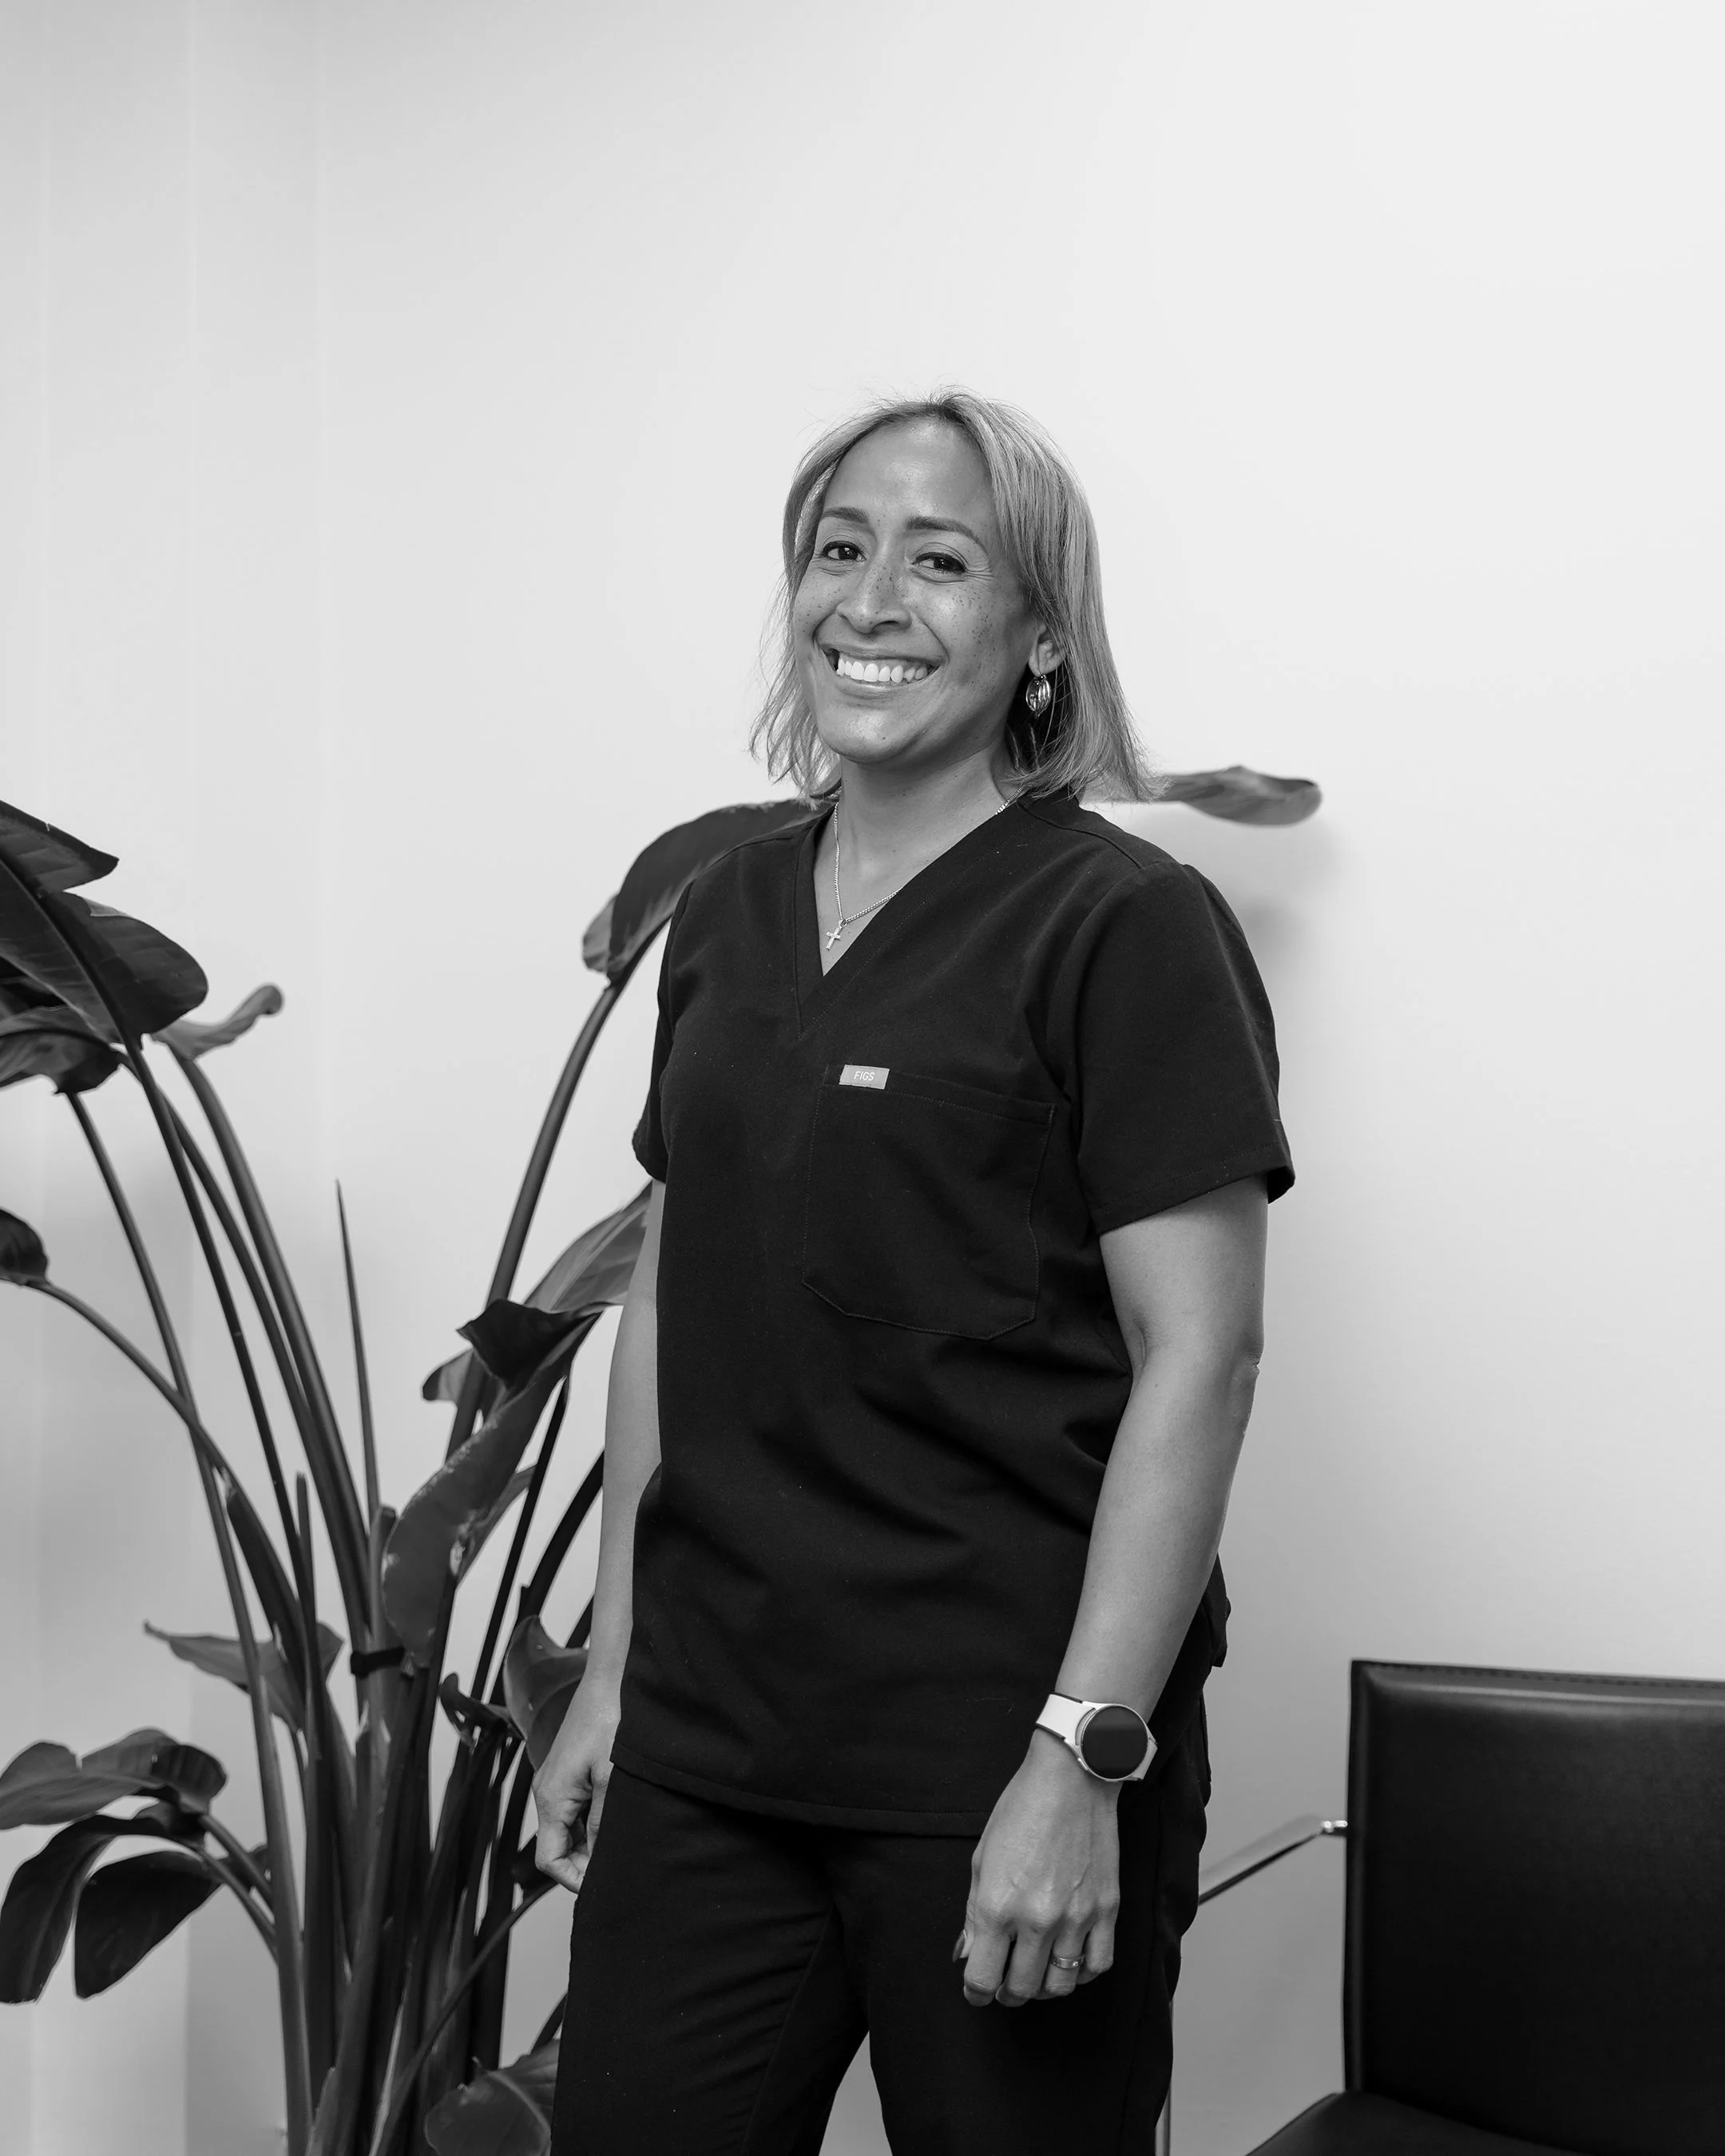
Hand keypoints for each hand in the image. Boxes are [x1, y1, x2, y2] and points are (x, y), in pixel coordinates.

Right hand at [531, 1674, 620, 1893]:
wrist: (611, 1679)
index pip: (550, 1860)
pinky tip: (618, 1815)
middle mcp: (548, 1791)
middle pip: (558, 1847)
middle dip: (585, 1862)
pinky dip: (593, 1820)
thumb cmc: (611, 1721)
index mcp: (552, 1798)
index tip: (604, 1883)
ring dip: (591, 1841)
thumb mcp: (612, 1779)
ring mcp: (557, 1780)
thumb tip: (599, 1861)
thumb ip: (602, 1824)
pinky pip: (575, 1809)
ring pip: (568, 1829)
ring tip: (624, 1840)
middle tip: (621, 1863)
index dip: (575, 1879)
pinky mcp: (570, 1770)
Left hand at [955, 1731, 1120, 2006]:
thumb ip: (973, 1913)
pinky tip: (1069, 1960)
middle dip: (1006, 1993)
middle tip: (1004, 1984)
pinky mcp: (1106, 1910)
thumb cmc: (1021, 1809)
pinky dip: (1081, 1973)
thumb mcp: (982, 1857)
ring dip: (1043, 1988)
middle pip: (1020, 1988)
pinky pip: (1096, 1965)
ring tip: (1036, 1974)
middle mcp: (1036, 1919)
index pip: (982, 1977)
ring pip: (1060, 1985)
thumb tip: (968, 1953)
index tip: (976, 1989)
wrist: (1072, 1779)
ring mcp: (1076, 1917)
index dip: (975, 1991)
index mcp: (997, 1905)